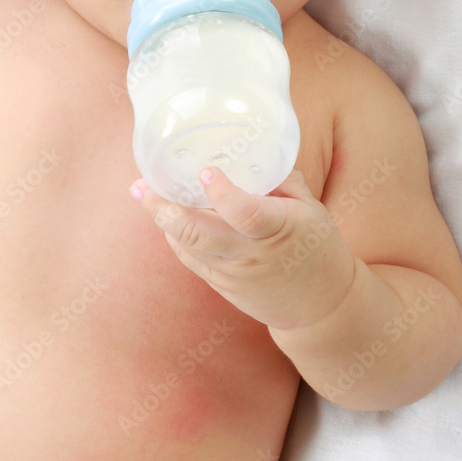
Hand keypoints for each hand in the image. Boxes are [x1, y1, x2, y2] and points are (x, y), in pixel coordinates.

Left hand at [129, 167, 355, 331]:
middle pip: (199, 234)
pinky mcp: (222, 285)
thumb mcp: (313, 209)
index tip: (207, 172)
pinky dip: (175, 236)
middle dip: (165, 210)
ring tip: (141, 192)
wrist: (320, 308)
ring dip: (162, 219)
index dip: (223, 194)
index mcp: (280, 230)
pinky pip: (191, 259)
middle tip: (141, 185)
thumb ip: (283, 181)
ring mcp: (232, 273)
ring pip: (187, 246)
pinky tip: (164, 216)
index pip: (246, 214)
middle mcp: (251, 254)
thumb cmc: (320, 250)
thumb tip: (254, 151)